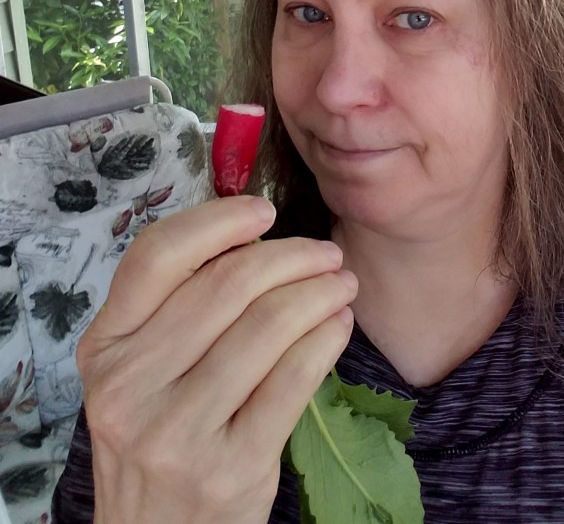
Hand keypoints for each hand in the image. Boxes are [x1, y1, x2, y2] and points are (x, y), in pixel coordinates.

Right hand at [77, 196, 356, 523]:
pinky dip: (327, 337)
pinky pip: (295, 376)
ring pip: (268, 324)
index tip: (263, 212)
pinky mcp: (231, 466)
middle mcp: (130, 386)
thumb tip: (256, 241)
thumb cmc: (161, 439)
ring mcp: (177, 430)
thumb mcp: (141, 375)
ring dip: (319, 292)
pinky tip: (338, 326)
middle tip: (327, 254)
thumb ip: (176, 310)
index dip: (217, 221)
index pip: (157, 255)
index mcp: (105, 347)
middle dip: (292, 256)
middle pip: (227, 283)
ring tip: (342, 284)